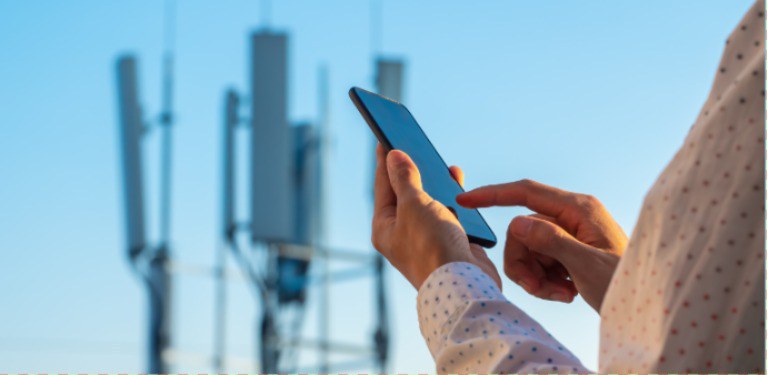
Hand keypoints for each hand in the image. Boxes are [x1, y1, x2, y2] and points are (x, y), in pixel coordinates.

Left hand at [371, 144, 500, 289]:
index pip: (383, 185)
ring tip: (439, 163)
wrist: (464, 284)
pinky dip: (454, 197)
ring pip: (430, 202)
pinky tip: (458, 184)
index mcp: (384, 226)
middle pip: (406, 193)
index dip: (385, 158)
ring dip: (436, 182)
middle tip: (413, 142)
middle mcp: (403, 233)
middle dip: (412, 168)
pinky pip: (450, 213)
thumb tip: (393, 156)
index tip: (385, 134)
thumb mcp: (413, 204)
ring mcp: (426, 238)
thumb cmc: (432, 246)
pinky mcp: (449, 242)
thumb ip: (404, 178)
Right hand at [457, 179, 626, 311]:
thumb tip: (518, 224)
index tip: (465, 200)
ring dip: (535, 276)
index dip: (493, 195)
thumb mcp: (588, 266)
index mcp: (579, 209)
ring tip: (559, 294)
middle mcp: (572, 216)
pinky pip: (538, 261)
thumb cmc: (626, 285)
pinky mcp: (568, 251)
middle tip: (539, 289)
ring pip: (527, 249)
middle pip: (522, 230)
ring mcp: (569, 234)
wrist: (644, 309)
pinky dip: (545, 281)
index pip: (526, 192)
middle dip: (523, 262)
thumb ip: (552, 242)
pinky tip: (566, 293)